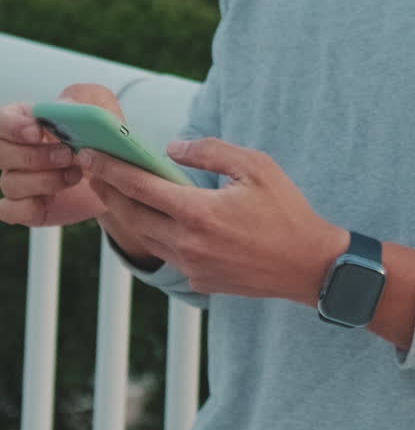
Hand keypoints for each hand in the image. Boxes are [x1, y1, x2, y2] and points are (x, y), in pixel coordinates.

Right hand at [0, 83, 120, 227]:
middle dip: (35, 156)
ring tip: (76, 174)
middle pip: (2, 152)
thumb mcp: (102, 108)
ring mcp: (20, 180)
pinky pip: (11, 210)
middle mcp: (17, 150)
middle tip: (67, 155)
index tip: (37, 133)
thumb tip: (64, 106)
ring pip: (10, 182)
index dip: (13, 126)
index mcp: (28, 120)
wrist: (117, 175)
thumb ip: (84, 99)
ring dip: (44, 180)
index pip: (2, 120)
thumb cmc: (102, 138)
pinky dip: (31, 206)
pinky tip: (55, 198)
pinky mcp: (27, 206)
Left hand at [80, 137, 348, 304]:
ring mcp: (192, 267)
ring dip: (127, 214)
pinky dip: (155, 234)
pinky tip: (155, 219)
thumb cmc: (287, 210)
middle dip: (109, 190)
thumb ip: (211, 152)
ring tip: (114, 191)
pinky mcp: (200, 281)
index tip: (90, 155)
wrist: (309, 265)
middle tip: (92, 169)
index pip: (140, 187)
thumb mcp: (255, 166)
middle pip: (132, 215)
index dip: (111, 169)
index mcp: (199, 213)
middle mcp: (188, 244)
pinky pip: (168, 254)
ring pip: (146, 238)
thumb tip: (173, 148)